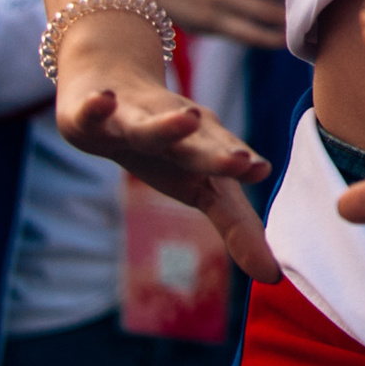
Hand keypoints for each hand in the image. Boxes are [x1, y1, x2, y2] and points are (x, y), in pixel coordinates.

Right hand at [54, 19, 277, 280]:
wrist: (113, 89)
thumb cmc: (169, 149)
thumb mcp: (203, 186)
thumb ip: (238, 226)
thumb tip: (274, 276)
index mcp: (202, 151)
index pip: (224, 164)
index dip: (241, 168)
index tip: (259, 169)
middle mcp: (174, 133)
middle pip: (196, 147)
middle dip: (218, 153)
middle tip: (240, 160)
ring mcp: (133, 121)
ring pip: (149, 127)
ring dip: (169, 126)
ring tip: (189, 119)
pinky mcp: (90, 115)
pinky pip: (92, 112)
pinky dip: (98, 106)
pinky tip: (106, 99)